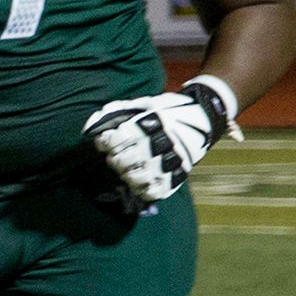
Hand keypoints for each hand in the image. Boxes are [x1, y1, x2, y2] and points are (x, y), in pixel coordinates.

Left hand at [84, 78, 236, 204]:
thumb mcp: (142, 104)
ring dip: (126, 175)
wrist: (205, 116)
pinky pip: (154, 192)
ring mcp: (169, 161)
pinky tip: (141, 181)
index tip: (106, 141)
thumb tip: (90, 128)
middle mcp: (157, 144)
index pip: (114, 140)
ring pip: (135, 178)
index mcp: (147, 124)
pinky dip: (143, 189)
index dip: (105, 142)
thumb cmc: (167, 110)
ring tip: (128, 168)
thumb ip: (115, 112)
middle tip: (117, 155)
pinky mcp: (177, 176)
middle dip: (114, 159)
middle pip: (121, 161)